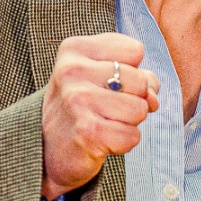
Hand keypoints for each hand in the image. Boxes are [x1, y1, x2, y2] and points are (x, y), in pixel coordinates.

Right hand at [41, 33, 160, 199]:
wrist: (48, 151)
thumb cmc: (84, 106)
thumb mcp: (104, 77)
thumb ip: (139, 77)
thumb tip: (153, 99)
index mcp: (74, 49)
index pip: (135, 50)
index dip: (132, 70)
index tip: (107, 83)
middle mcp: (72, 70)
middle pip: (141, 81)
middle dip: (133, 99)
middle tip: (105, 108)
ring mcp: (77, 101)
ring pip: (140, 109)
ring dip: (129, 122)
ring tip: (102, 122)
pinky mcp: (87, 132)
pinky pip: (133, 136)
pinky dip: (123, 142)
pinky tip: (101, 140)